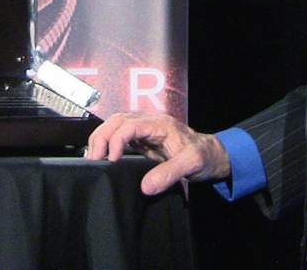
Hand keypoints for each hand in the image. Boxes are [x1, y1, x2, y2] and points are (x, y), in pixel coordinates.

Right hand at [85, 112, 230, 195]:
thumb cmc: (204, 156)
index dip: (116, 140)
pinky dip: (108, 143)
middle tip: (94, 159)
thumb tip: (145, 186)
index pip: (129, 124)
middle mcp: (150, 122)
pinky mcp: (143, 139)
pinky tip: (104, 157)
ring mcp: (145, 129)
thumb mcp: (191, 164)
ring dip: (102, 138)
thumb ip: (169, 173)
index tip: (111, 160)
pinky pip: (120, 135)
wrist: (212, 155)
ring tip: (94, 158)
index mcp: (160, 124)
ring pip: (116, 125)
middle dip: (101, 136)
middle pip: (117, 120)